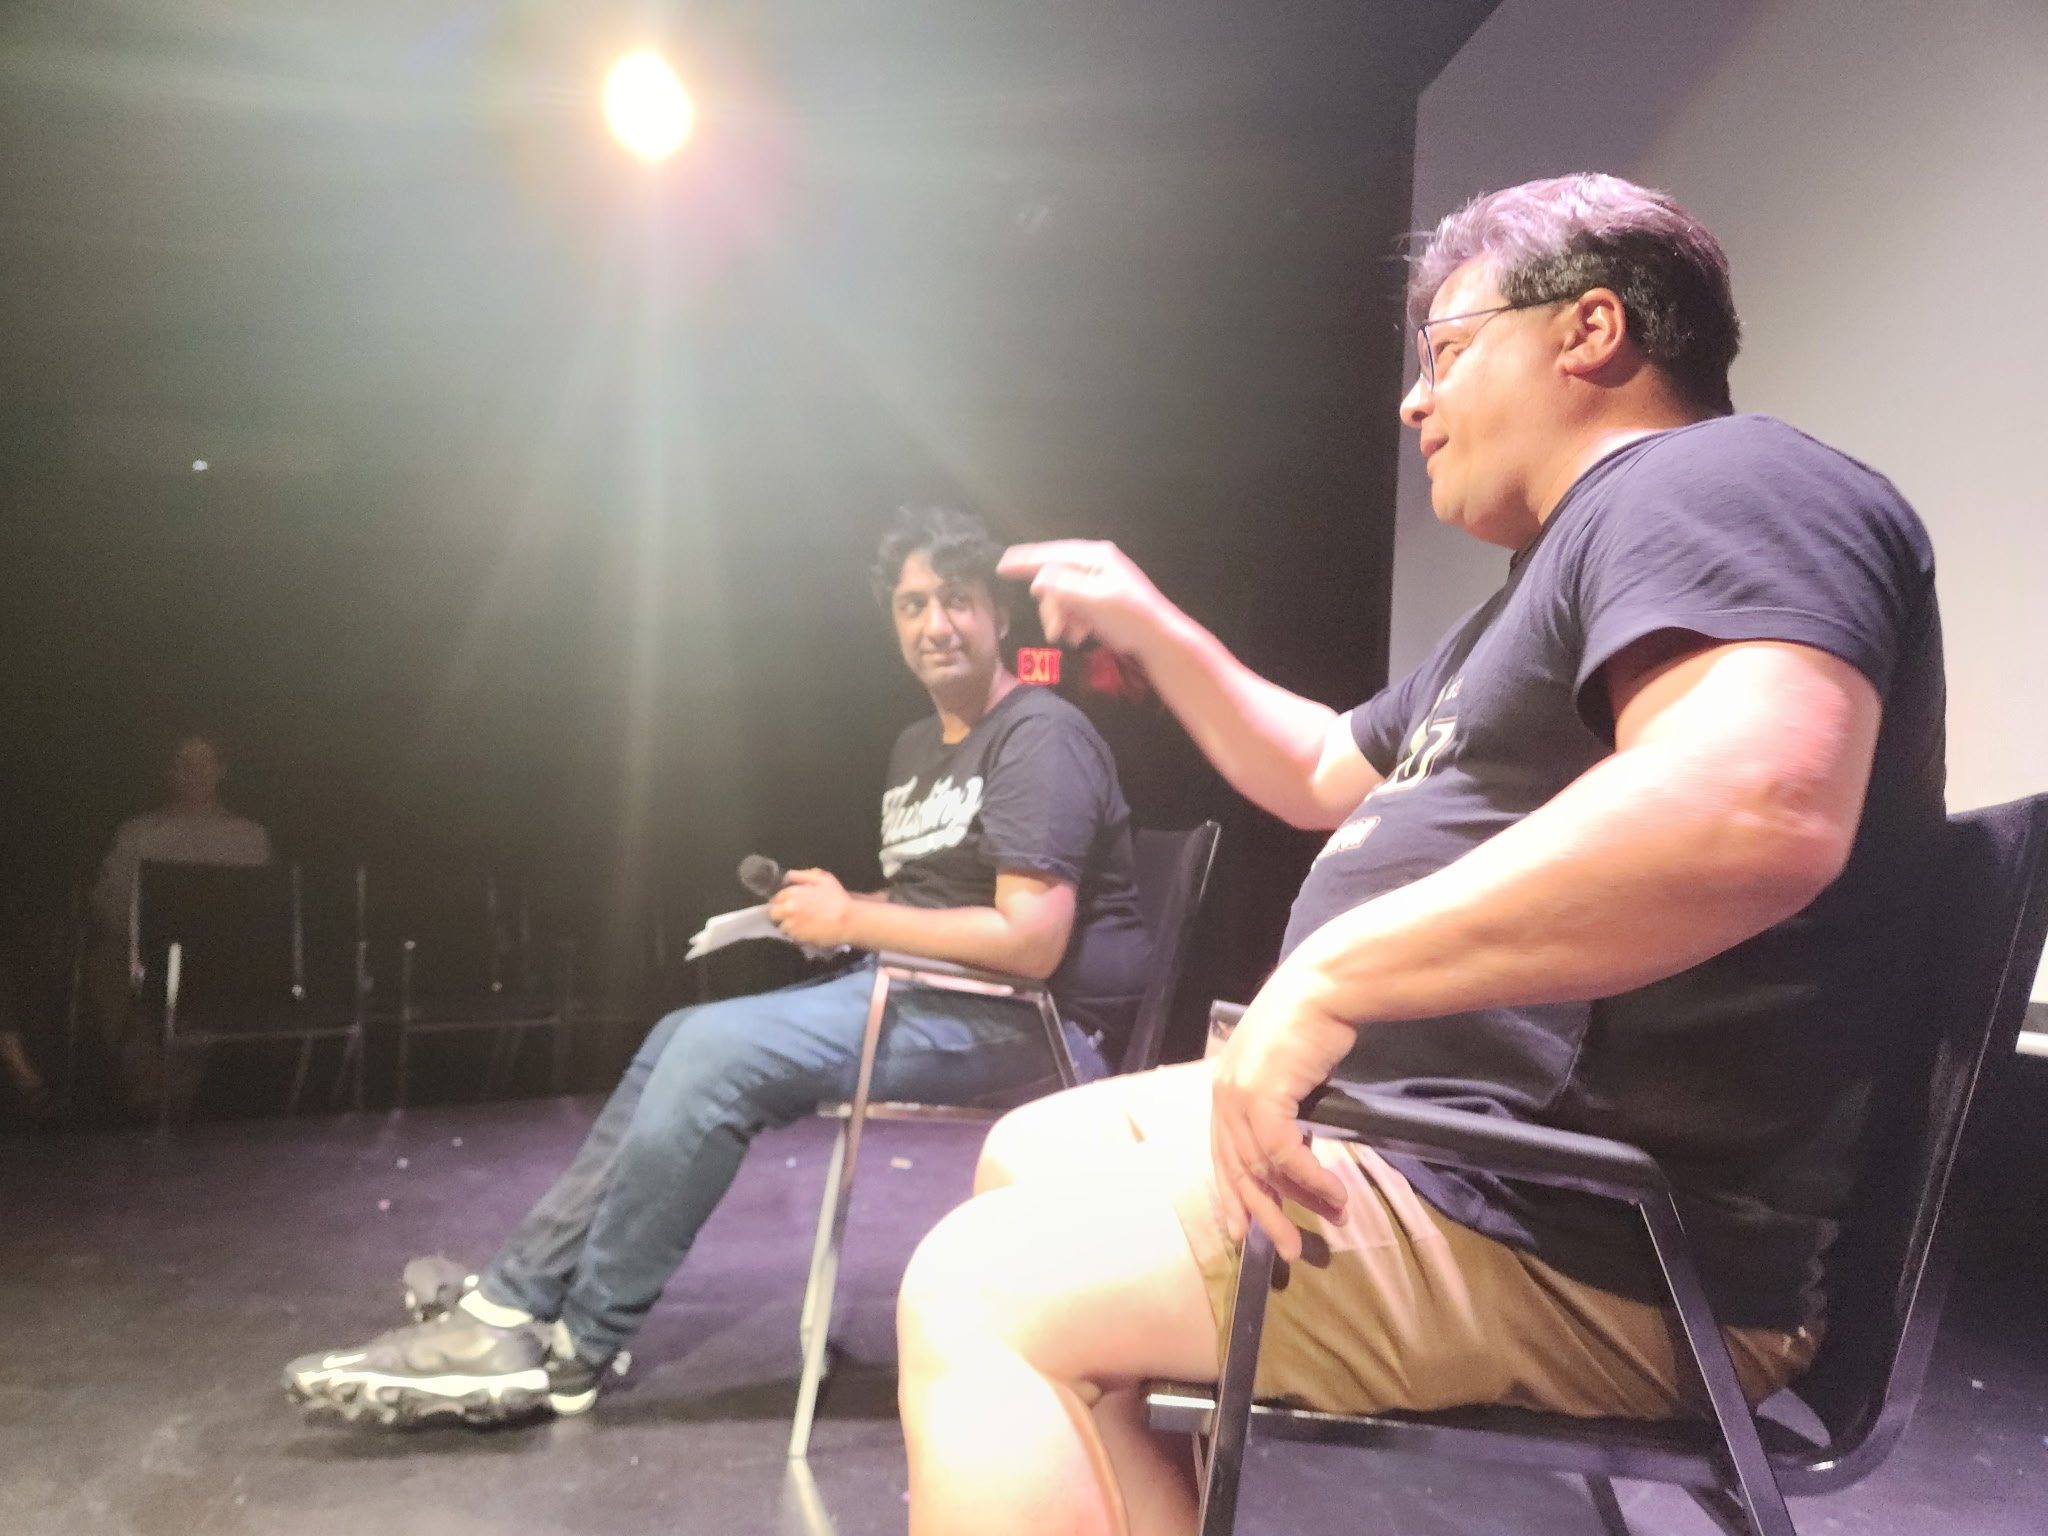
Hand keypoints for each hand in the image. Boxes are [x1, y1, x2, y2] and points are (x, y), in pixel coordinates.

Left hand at [768, 869, 852, 947]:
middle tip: (793, 915)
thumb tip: (789, 875)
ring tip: (802, 924)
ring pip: (782, 926)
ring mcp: (791, 924)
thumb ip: (803, 875)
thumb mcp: (824, 879)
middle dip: (780, 914)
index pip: (776, 898)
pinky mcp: (797, 938)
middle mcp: (788, 909)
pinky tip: (808, 930)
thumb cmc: (837, 899)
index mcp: (793, 893)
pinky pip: (791, 936)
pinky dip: (797, 934)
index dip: (782, 901)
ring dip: (789, 925)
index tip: (790, 904)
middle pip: (773, 914)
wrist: (847, 920)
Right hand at [996, 540, 1171, 652]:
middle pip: (1054, 579)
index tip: (1001, 566)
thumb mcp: (1094, 600)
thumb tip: (1036, 579)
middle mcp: (1094, 564)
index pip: (1051, 553)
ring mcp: (1096, 582)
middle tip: (1054, 631)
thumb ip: (1063, 586)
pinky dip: (1072, 622)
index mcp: (1095, 556)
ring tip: (1070, 636)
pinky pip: (1073, 607)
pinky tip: (1080, 636)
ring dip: (1061, 618)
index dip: (1025, 560)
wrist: (1158, 639)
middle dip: (1052, 606)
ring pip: (1062, 596)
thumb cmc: (1130, 617)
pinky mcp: (1098, 600)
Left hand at [1208, 974, 1354, 1260]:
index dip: (1234, 1196)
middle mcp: (1223, 1096)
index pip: (1222, 1155)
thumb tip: (1300, 1150)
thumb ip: (1283, 1109)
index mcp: (1223, 1090)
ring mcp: (1238, 1096)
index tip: (1246, 1230)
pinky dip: (1312, 1179)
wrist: (1322, 989)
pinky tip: (1335, 1193)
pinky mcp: (1262, 1097)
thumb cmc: (1311, 1024)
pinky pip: (1285, 1154)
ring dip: (1300, 1201)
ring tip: (1329, 1224)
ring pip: (1263, 1168)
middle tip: (1287, 1249)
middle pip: (1238, 1171)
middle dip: (1265, 1214)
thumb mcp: (1287, 1073)